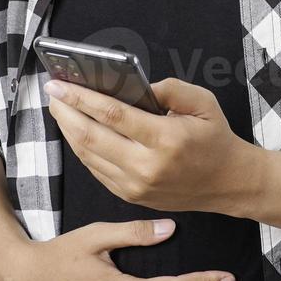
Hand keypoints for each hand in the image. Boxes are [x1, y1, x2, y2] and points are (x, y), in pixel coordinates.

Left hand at [45, 77, 257, 214]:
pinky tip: (76, 131)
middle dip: (65, 113)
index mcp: (165, 139)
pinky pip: (96, 170)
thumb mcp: (202, 101)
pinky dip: (81, 149)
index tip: (60, 84)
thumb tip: (132, 84)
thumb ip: (168, 88)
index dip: (81, 98)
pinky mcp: (130, 196)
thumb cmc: (214, 138)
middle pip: (91, 137)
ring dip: (68, 131)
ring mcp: (136, 186)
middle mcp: (146, 166)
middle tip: (51, 93)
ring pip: (88, 156)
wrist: (229, 183)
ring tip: (59, 108)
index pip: (112, 115)